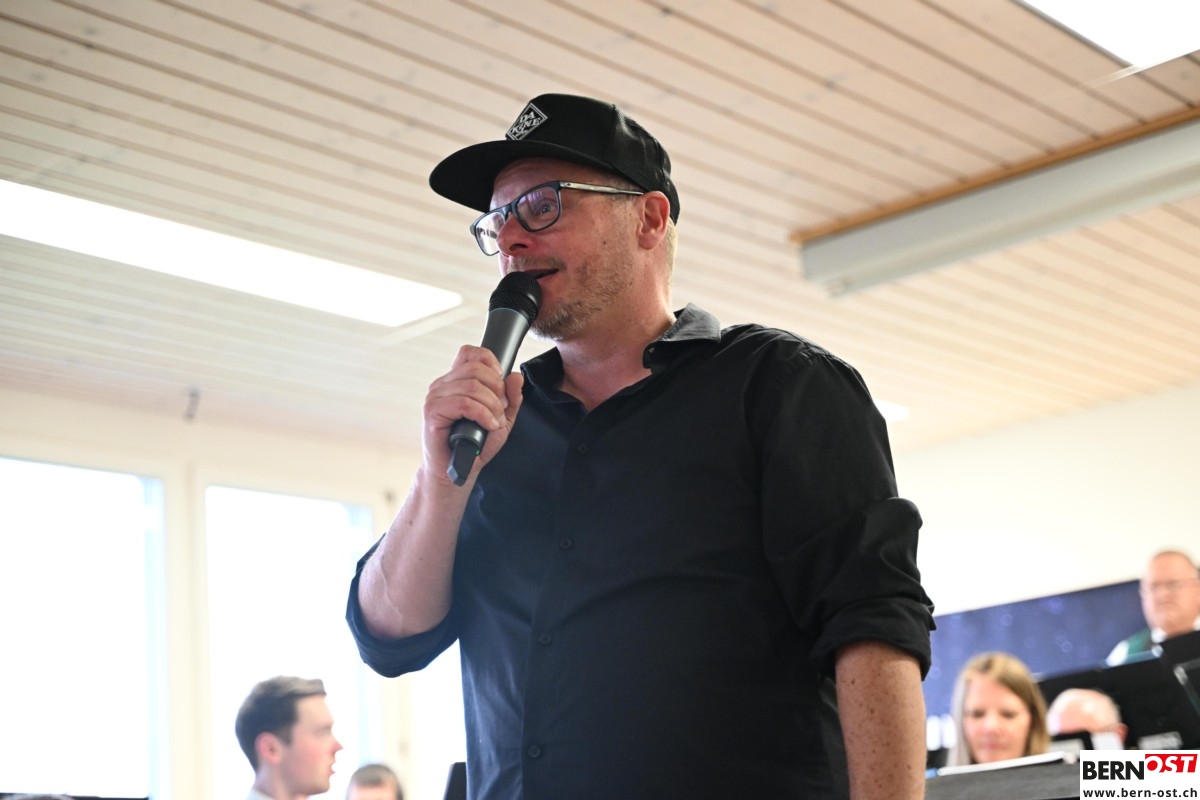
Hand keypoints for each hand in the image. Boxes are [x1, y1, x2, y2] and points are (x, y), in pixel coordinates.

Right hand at [420, 344, 524, 482]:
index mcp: (456, 381)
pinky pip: (464, 403)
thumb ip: (511, 398)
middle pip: (476, 369)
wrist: (458, 470)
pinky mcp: (432, 412)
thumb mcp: (501, 419)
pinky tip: (487, 425)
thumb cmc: (475, 445)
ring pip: (472, 386)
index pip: (470, 353)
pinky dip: (482, 414)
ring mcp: (435, 397)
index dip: (490, 361)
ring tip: (493, 422)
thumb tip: (515, 376)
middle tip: (500, 410)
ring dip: (491, 406)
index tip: (500, 382)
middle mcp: (443, 385)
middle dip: (497, 390)